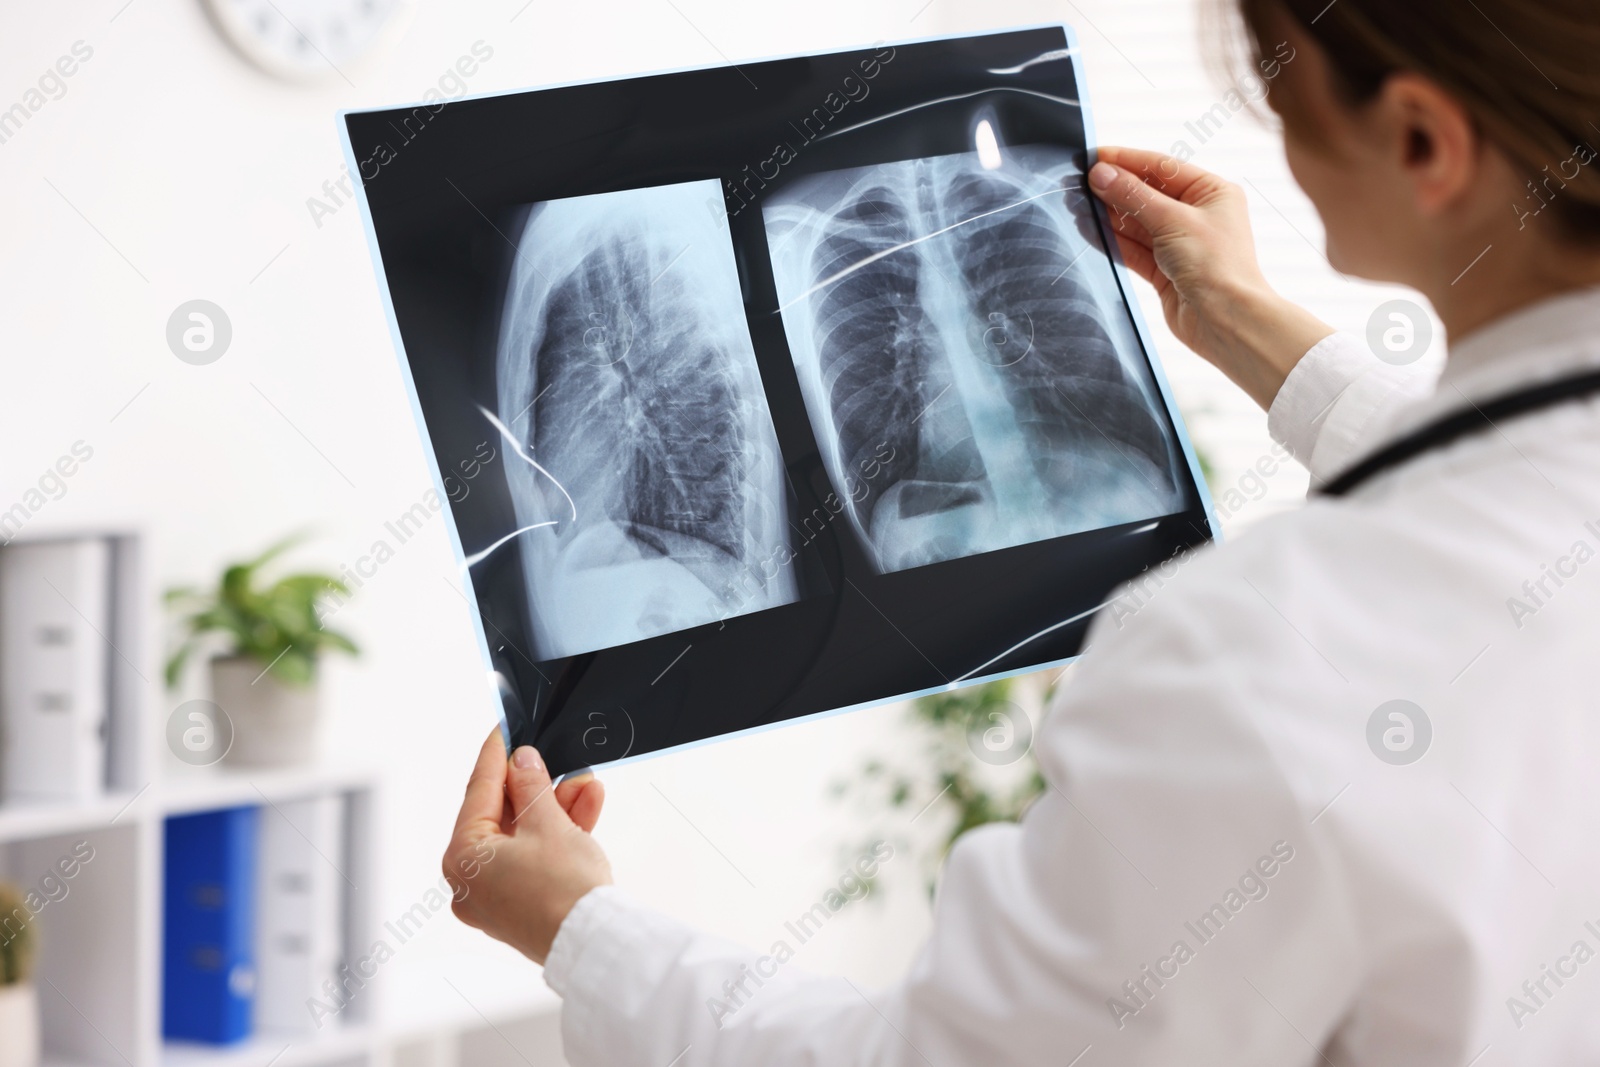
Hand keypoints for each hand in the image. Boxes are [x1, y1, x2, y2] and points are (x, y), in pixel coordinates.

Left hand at [443, 730, 611, 964]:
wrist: (595, 944)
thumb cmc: (564, 892)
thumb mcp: (548, 823)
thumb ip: (531, 786)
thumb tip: (521, 762)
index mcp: (463, 858)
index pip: (478, 790)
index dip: (496, 754)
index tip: (505, 729)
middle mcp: (470, 880)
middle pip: (503, 815)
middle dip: (540, 785)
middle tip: (557, 759)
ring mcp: (496, 897)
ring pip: (524, 836)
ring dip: (556, 807)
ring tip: (586, 785)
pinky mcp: (521, 906)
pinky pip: (535, 859)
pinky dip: (557, 835)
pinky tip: (585, 809)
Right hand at [1086, 146, 1334, 409]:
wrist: (1226, 321)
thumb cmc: (1218, 266)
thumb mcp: (1173, 220)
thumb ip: (1133, 197)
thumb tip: (1101, 174)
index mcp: (1211, 192)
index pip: (1162, 167)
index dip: (1127, 161)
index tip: (1095, 156)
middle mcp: (1197, 215)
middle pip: (1147, 194)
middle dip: (1115, 189)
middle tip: (1080, 181)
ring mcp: (1179, 244)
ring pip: (1137, 222)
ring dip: (1109, 215)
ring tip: (1078, 204)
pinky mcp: (1164, 270)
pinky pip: (1133, 249)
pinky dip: (1113, 241)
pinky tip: (1090, 230)